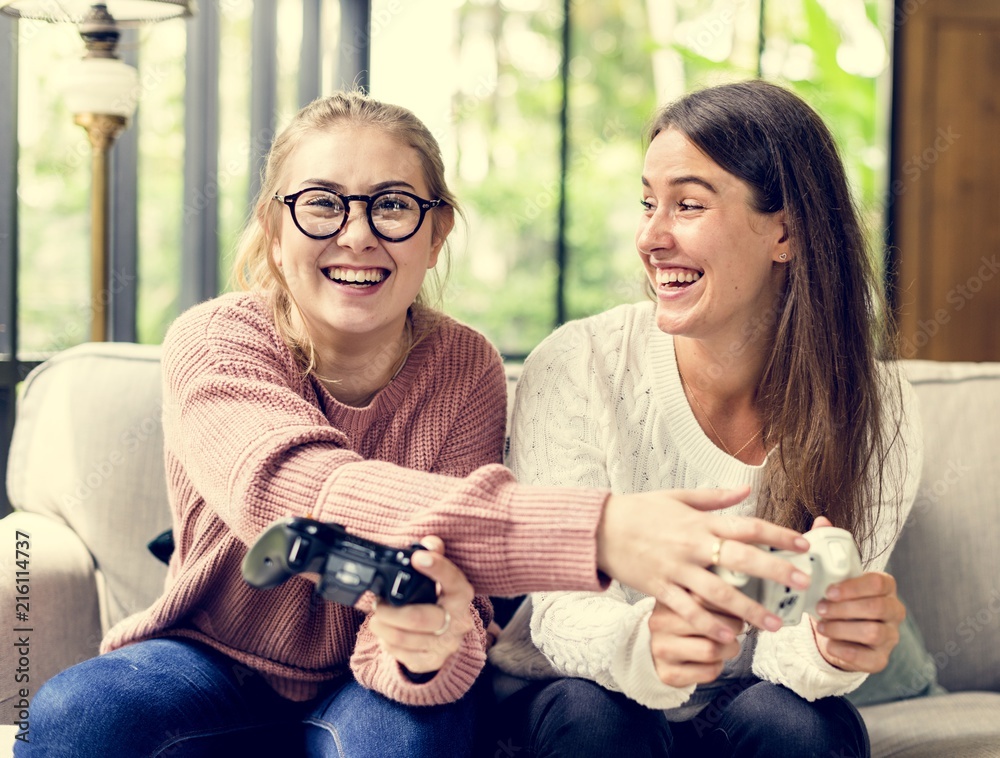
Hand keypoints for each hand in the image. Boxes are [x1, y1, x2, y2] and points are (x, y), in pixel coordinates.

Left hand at [367, 536, 475, 674]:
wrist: (449, 634)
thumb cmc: (439, 598)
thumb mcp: (440, 576)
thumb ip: (434, 554)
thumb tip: (430, 542)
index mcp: (462, 595)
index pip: (453, 580)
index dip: (436, 568)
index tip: (417, 559)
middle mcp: (459, 621)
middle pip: (420, 617)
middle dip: (390, 611)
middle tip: (377, 604)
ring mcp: (446, 644)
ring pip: (405, 638)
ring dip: (382, 626)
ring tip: (376, 618)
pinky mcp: (432, 661)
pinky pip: (402, 655)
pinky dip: (388, 642)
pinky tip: (386, 633)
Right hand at [597, 487, 811, 641]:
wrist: (599, 528)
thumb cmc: (638, 510)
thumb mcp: (676, 497)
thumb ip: (714, 497)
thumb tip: (746, 490)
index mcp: (699, 522)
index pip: (746, 526)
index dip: (777, 534)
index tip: (802, 544)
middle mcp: (692, 545)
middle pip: (741, 558)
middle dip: (775, 571)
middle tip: (802, 583)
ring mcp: (676, 569)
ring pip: (719, 592)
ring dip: (749, 610)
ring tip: (773, 625)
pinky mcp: (660, 588)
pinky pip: (688, 610)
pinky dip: (709, 624)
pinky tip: (729, 637)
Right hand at [648, 597, 742, 687]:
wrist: (658, 653)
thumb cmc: (683, 625)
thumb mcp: (691, 603)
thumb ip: (711, 597)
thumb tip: (742, 602)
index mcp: (668, 599)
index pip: (707, 598)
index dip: (734, 606)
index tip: (744, 611)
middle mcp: (660, 623)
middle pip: (714, 626)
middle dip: (734, 629)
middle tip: (734, 629)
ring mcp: (662, 649)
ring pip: (712, 650)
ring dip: (729, 650)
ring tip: (726, 646)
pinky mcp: (668, 673)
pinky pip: (708, 672)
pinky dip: (718, 667)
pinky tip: (711, 661)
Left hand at [808, 517, 904, 671]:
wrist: (839, 632)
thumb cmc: (838, 598)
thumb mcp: (833, 575)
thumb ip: (829, 548)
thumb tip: (822, 521)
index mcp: (884, 587)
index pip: (879, 582)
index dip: (854, 587)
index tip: (829, 590)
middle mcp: (894, 611)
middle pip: (877, 609)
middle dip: (845, 609)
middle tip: (820, 608)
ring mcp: (890, 637)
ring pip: (873, 634)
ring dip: (842, 629)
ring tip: (821, 625)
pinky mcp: (880, 660)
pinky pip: (868, 659)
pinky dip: (846, 651)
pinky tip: (829, 644)